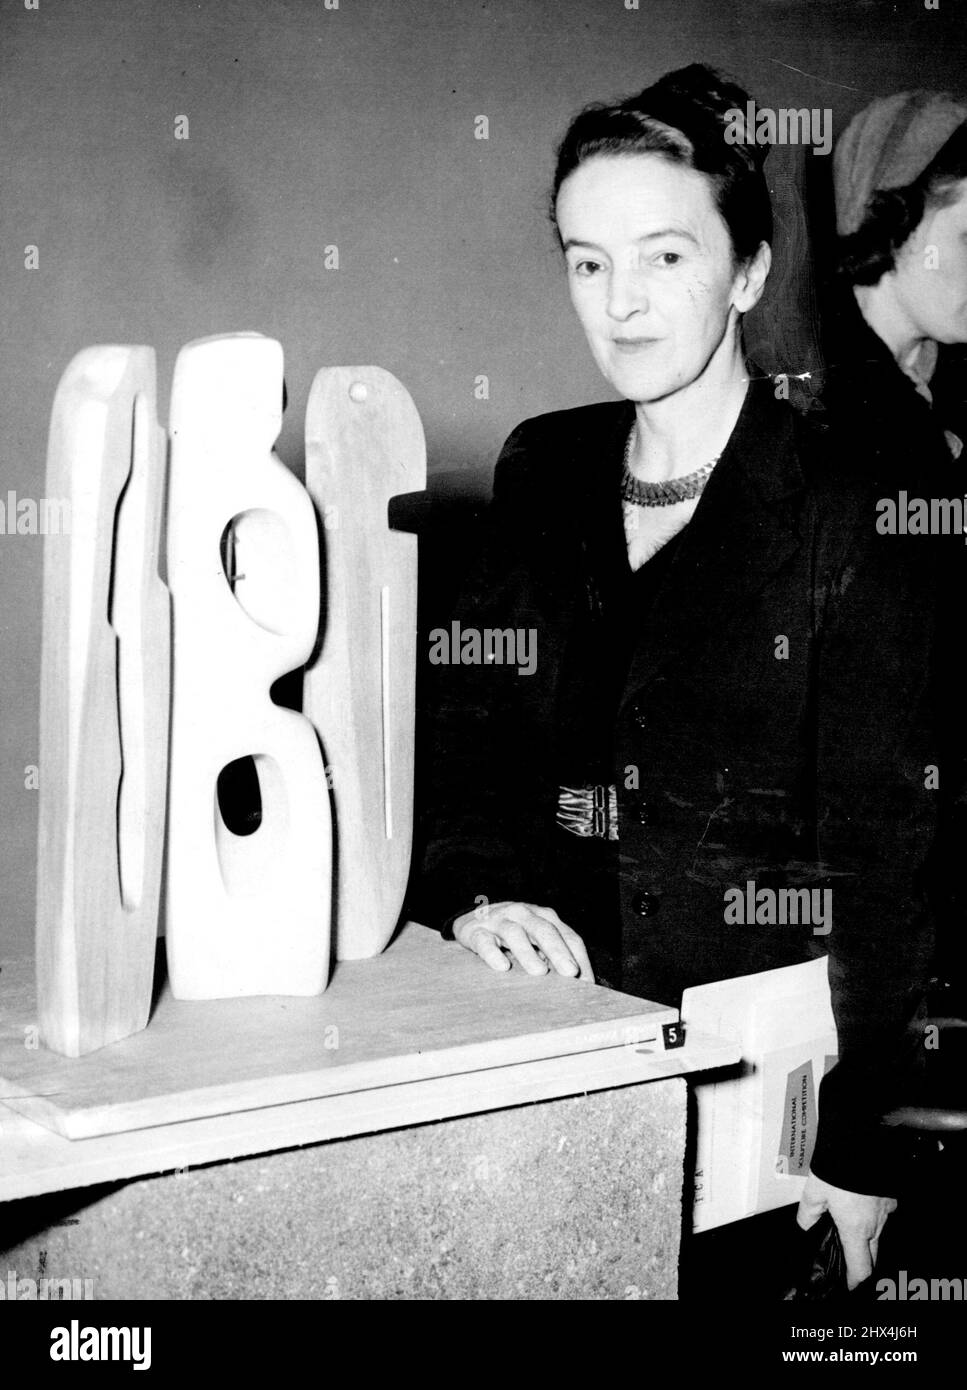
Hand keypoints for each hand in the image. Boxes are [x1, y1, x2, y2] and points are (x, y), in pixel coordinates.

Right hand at [451, 901, 594, 981]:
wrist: (471, 920)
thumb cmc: (513, 936)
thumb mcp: (536, 941)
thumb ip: (555, 956)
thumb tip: (579, 985)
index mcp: (545, 917)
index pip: (568, 936)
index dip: (579, 957)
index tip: (587, 982)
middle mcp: (524, 914)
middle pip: (544, 930)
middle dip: (559, 951)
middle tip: (570, 972)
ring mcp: (499, 920)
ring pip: (515, 933)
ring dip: (528, 952)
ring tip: (539, 972)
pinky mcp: (475, 931)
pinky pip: (484, 941)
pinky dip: (493, 953)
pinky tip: (501, 967)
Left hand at [797, 1172, 896, 1289]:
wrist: (861, 1142)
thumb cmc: (837, 1167)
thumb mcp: (814, 1191)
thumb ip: (809, 1213)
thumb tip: (805, 1226)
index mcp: (855, 1229)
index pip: (861, 1268)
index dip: (855, 1281)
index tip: (850, 1286)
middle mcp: (875, 1224)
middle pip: (872, 1254)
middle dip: (862, 1260)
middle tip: (848, 1259)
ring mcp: (885, 1210)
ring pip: (879, 1233)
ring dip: (867, 1235)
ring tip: (850, 1225)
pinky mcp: (890, 1196)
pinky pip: (883, 1213)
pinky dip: (873, 1214)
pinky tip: (860, 1203)